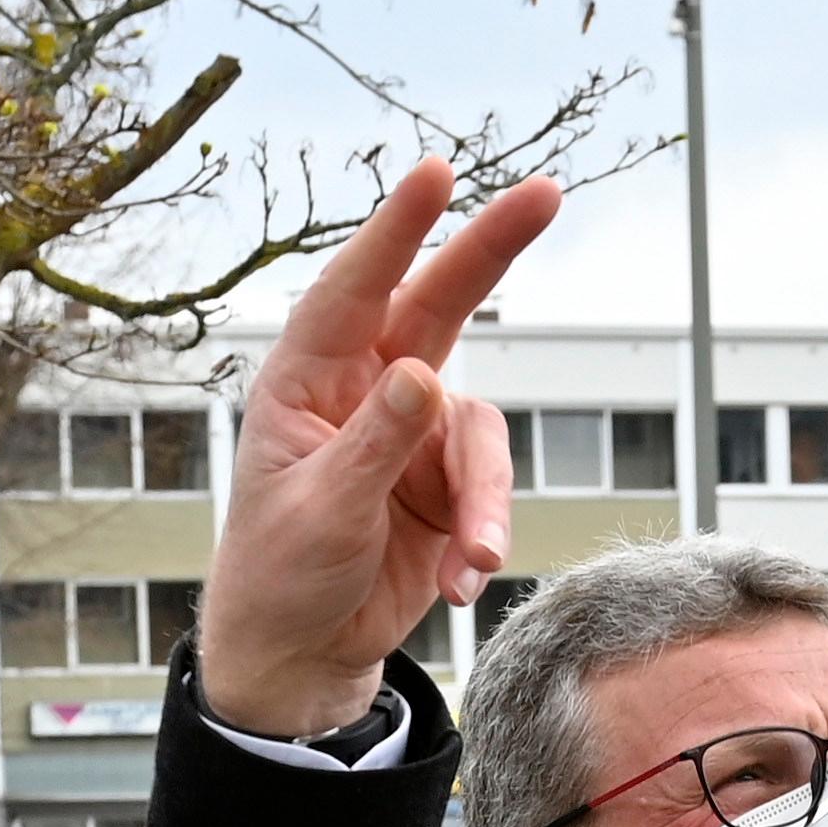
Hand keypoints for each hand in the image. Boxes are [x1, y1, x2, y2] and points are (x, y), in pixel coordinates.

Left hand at [197, 157, 565, 736]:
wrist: (304, 655)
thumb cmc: (281, 573)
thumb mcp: (321, 511)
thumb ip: (373, 442)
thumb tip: (424, 372)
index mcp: (308, 381)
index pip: (353, 290)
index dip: (396, 230)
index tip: (435, 172)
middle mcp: (366, 391)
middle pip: (440, 305)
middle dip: (491, 251)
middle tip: (546, 193)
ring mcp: (412, 437)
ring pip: (481, 434)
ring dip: (485, 500)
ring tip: (470, 563)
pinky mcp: (448, 486)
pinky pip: (490, 493)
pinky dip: (481, 537)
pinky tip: (458, 583)